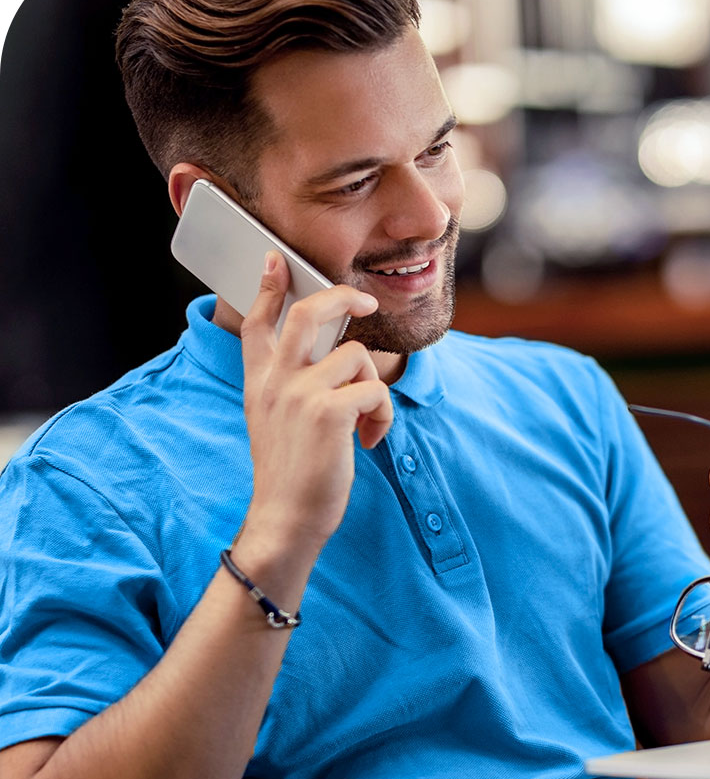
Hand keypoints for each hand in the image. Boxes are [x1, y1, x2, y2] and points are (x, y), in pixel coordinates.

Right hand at [239, 251, 393, 550]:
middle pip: (309, 313)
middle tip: (366, 301)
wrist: (286, 518)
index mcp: (260, 382)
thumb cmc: (290, 474)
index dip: (267, 288)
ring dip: (374, 390)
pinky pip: (374, 391)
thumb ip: (287, 387)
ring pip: (357, 357)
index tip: (276, 261)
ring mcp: (299, 393)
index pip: (258, 323)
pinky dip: (382, 416)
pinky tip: (370, 441)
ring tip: (366, 424)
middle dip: (342, 297)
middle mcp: (275, 381)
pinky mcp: (328, 412)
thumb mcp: (273, 422)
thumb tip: (328, 360)